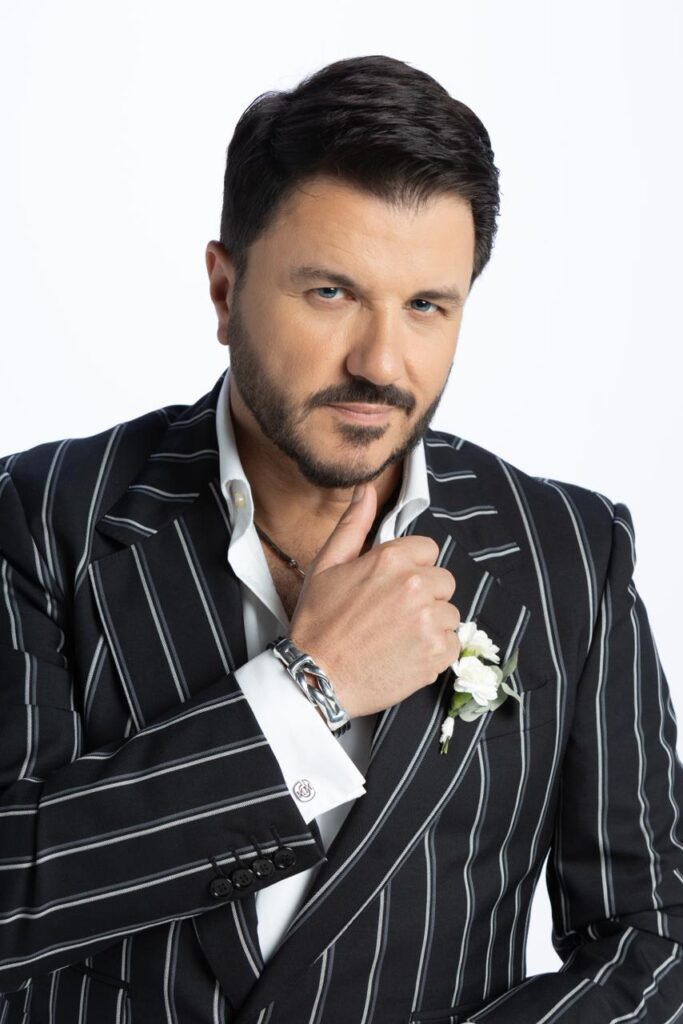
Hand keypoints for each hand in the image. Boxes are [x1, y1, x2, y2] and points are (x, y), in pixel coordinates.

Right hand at [289, 483, 460, 718]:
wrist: (316, 678)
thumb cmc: (318, 623)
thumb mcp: (327, 566)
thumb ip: (353, 525)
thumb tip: (367, 491)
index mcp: (391, 559)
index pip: (428, 550)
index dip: (411, 568)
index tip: (392, 587)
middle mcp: (416, 586)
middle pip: (444, 581)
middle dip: (424, 595)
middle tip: (393, 615)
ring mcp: (429, 621)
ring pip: (449, 613)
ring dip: (430, 624)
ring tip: (397, 637)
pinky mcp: (437, 654)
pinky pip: (452, 644)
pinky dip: (434, 651)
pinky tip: (405, 654)